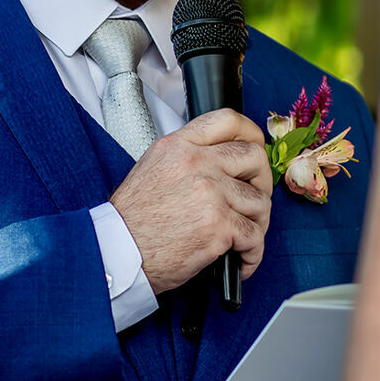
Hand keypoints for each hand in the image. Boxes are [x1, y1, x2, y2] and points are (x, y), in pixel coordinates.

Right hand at [109, 109, 271, 294]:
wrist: (118, 253)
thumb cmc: (131, 219)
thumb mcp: (153, 167)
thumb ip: (187, 156)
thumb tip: (221, 159)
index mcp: (180, 146)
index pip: (228, 121)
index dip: (251, 134)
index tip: (256, 148)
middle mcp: (197, 163)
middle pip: (254, 158)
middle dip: (261, 182)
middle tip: (254, 200)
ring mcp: (210, 193)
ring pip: (258, 201)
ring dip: (256, 223)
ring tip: (243, 237)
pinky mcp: (218, 226)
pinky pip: (254, 236)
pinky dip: (252, 254)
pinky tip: (240, 259)